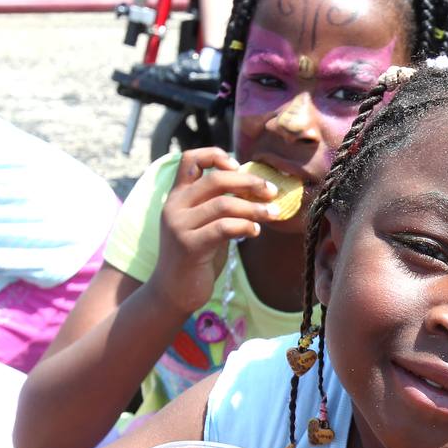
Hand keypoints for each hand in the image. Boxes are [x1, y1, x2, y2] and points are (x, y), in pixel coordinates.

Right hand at [146, 148, 278, 314]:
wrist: (173, 291)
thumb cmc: (196, 256)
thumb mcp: (204, 223)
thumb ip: (218, 204)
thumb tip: (255, 187)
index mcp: (177, 196)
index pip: (190, 159)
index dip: (215, 156)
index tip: (238, 166)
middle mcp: (174, 206)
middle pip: (216, 179)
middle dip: (249, 182)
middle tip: (272, 191)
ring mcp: (179, 226)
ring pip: (224, 204)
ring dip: (255, 207)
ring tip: (273, 213)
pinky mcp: (189, 246)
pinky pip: (224, 228)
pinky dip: (245, 226)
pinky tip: (255, 232)